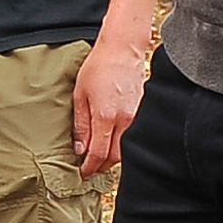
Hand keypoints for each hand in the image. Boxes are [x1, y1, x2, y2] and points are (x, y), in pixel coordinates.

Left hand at [72, 38, 148, 176]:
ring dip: (112, 158)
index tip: (83, 173)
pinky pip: (133, 137)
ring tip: (99, 159)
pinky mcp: (143, 112)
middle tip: (89, 169)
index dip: (90, 167)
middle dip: (101, 167)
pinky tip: (112, 143)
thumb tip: (80, 148)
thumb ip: (81, 125)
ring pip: (126, 149)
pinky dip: (122, 145)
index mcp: (107, 117)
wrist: (122, 50)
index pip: (99, 153)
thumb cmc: (99, 67)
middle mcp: (125, 120)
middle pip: (115, 157)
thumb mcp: (80, 95)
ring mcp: (137, 117)